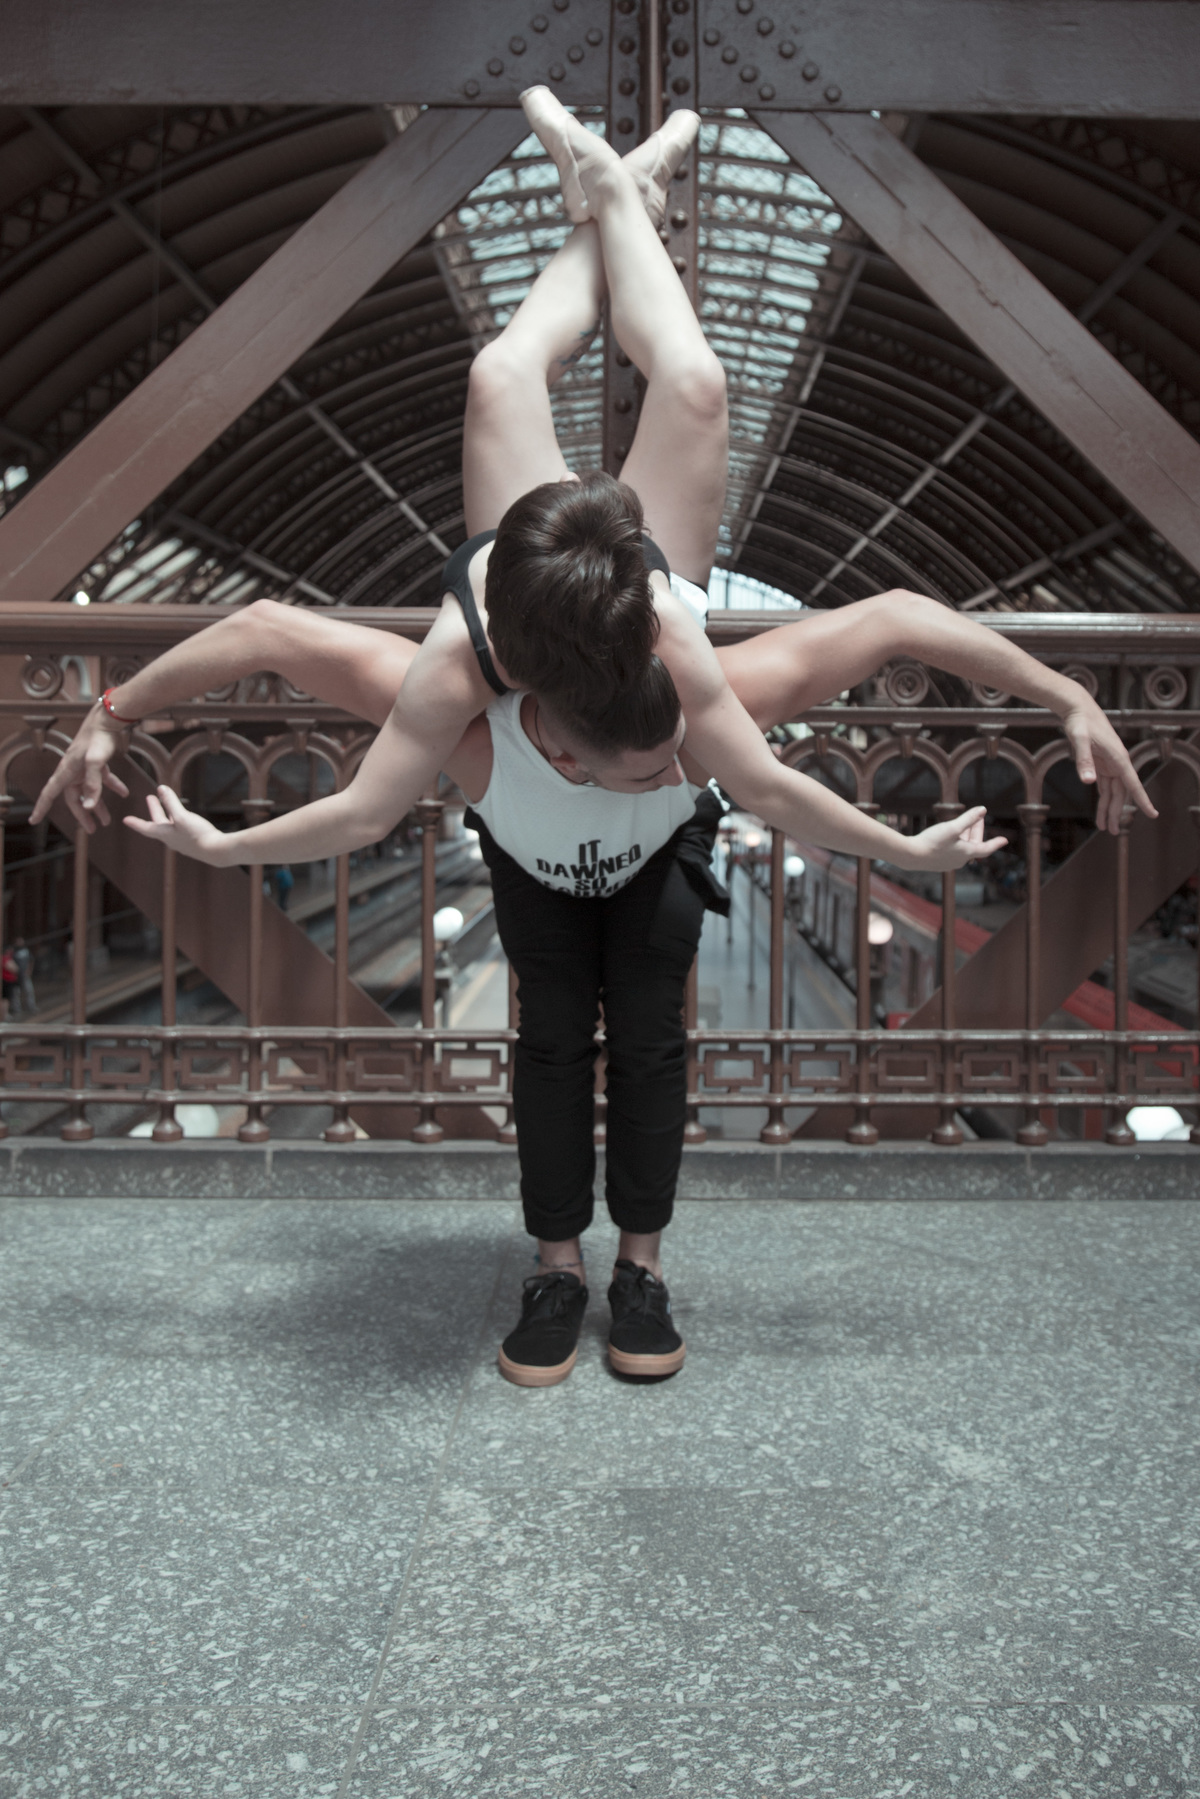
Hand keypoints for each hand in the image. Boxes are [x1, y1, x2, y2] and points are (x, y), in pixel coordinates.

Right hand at [30, 704, 130, 833]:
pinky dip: (113, 787)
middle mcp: (73, 771)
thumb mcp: (96, 762)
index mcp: (66, 771)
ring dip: (98, 805)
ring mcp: (85, 768)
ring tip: (107, 820)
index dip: (41, 807)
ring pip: (90, 792)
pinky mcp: (97, 763)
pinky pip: (103, 780)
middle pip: (75, 798)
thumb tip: (88, 806)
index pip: (50, 793)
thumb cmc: (98, 738)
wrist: (109, 720)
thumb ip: (93, 785)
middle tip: (93, 829)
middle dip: (83, 815)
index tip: (33, 821)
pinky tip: (124, 793)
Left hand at [123, 786, 230, 863]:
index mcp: (165, 834)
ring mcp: (183, 841)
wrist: (217, 851)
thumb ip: (171, 802)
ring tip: (166, 804)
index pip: (146, 827)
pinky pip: (180, 828)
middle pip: (159, 823)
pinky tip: (182, 817)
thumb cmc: (197, 835)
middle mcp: (172, 839)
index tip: (125, 820)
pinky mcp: (193, 841)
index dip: (135, 822)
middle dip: (154, 810)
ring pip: (170, 825)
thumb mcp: (181, 816)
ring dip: (166, 813)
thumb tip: (160, 788)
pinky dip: (177, 819)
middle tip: (150, 798)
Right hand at [903, 806, 1006, 871]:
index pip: (986, 848)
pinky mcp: (939, 862)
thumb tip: (983, 809)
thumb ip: (968, 818)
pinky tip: (949, 835)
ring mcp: (949, 862)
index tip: (1005, 840)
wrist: (911, 856)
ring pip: (963, 847)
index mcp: (967, 853)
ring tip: (964, 823)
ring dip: (966, 835)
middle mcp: (960, 860)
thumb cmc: (932, 842)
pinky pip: (953, 851)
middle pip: (974, 844)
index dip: (996, 843)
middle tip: (978, 817)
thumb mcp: (952, 827)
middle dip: (976, 830)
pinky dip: (956, 841)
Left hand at [1058, 695, 1156, 833]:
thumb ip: (1083, 760)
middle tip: (1112, 831)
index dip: (1142, 800)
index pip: (1133, 784)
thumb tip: (1088, 782)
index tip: (1152, 814)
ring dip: (1108, 808)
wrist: (1077, 709)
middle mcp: (1117, 762)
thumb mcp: (1079, 739)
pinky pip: (1104, 785)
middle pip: (1120, 793)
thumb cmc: (1080, 722)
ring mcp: (1109, 763)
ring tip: (1104, 827)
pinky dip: (1103, 798)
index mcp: (1118, 758)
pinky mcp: (1101, 763)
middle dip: (1116, 812)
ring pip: (1112, 792)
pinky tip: (1101, 810)